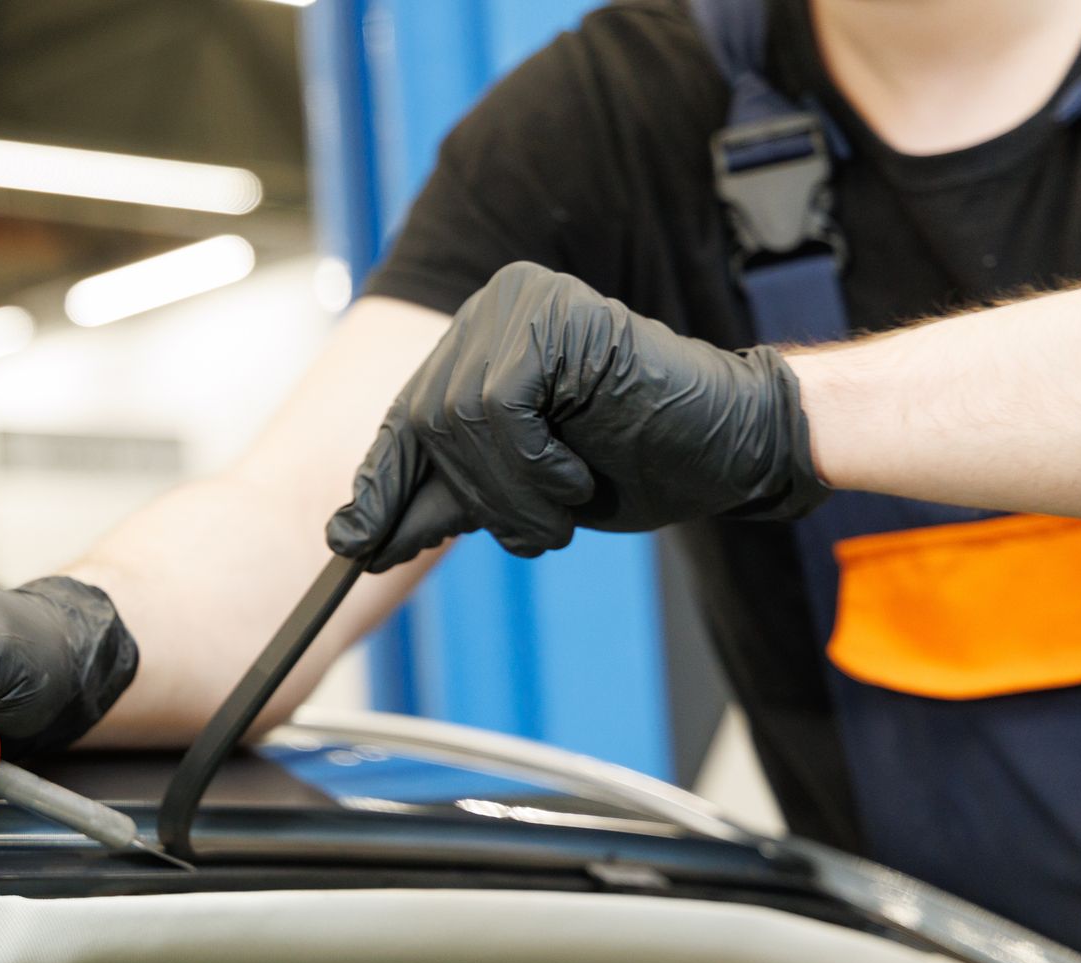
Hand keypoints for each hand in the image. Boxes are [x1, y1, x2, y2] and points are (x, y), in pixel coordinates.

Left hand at [326, 261, 826, 568]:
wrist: (729, 450)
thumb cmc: (633, 464)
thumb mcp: (517, 492)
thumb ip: (444, 498)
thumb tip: (351, 534)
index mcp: (477, 345)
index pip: (405, 419)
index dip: (382, 484)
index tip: (351, 542)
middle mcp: (490, 309)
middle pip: (424, 422)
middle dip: (472, 498)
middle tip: (535, 533)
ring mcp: (522, 302)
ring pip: (457, 418)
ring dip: (510, 492)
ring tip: (564, 507)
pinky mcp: (556, 313)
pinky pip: (500, 404)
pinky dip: (532, 462)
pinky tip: (576, 476)